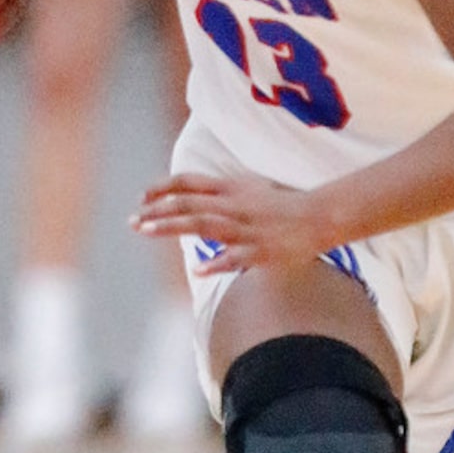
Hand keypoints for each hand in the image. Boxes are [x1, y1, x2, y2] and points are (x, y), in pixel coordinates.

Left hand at [131, 172, 333, 272]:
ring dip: (172, 227)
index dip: (164, 188)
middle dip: (157, 212)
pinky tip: (197, 270)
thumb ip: (222, 192)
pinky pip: (235, 257)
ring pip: (203, 224)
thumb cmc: (284, 203)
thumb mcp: (251, 188)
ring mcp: (246, 228)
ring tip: (146, 231)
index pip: (190, 182)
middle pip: (189, 204)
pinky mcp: (260, 250)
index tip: (142, 198)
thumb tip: (192, 197)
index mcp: (232, 188)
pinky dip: (216, 263)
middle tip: (133, 221)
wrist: (320, 216)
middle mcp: (234, 205)